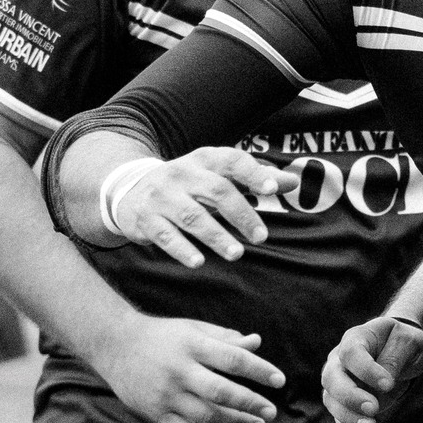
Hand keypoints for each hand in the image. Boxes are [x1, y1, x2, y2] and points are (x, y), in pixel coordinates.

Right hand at [89, 315, 286, 422]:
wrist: (114, 345)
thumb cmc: (162, 336)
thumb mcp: (193, 329)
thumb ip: (225, 338)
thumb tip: (257, 343)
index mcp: (192, 346)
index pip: (232, 359)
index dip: (259, 370)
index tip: (279, 380)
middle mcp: (179, 371)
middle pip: (221, 392)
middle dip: (250, 404)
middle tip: (271, 411)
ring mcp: (166, 395)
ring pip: (206, 417)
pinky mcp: (156, 413)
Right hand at [106, 148, 298, 268]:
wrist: (130, 189)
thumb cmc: (188, 184)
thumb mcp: (217, 175)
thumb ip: (254, 178)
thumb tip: (293, 181)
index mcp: (205, 160)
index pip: (233, 161)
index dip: (254, 174)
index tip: (273, 190)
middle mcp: (183, 174)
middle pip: (217, 191)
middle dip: (242, 215)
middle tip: (261, 237)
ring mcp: (162, 196)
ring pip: (192, 216)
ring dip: (216, 236)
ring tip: (237, 254)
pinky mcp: (146, 219)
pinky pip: (166, 235)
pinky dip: (182, 249)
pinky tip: (199, 262)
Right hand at [322, 316, 422, 422]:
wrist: (402, 350)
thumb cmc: (404, 342)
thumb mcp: (408, 342)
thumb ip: (395, 358)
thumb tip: (383, 385)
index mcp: (356, 337)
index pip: (351, 353)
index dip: (366, 370)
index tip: (388, 384)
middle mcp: (340, 359)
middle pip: (331, 378)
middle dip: (350, 396)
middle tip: (373, 409)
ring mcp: (339, 379)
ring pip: (331, 399)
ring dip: (348, 416)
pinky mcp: (343, 399)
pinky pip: (338, 414)